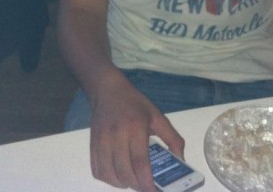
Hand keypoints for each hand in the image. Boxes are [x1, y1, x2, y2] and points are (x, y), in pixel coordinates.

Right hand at [89, 75, 183, 190]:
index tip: (154, 191)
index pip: (140, 163)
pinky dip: (109, 179)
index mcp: (135, 127)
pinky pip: (98, 171)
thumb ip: (172, 138)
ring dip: (123, 184)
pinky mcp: (92, 145)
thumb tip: (181, 160)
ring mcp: (101, 141)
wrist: (108, 91)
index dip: (147, 183)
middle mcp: (116, 135)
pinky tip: (118, 175)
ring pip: (109, 175)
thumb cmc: (135, 104)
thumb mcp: (157, 116)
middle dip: (137, 186)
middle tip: (145, 186)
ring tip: (133, 180)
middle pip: (124, 173)